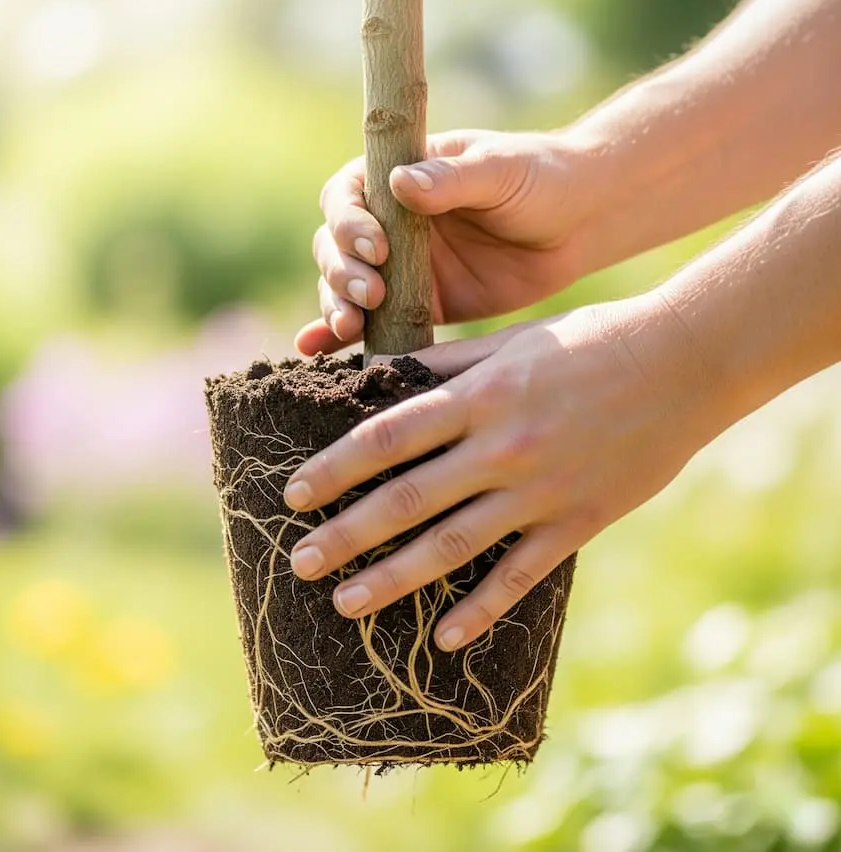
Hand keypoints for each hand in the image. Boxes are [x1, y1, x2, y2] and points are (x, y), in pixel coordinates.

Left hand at [284, 295, 718, 649]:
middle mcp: (501, 448)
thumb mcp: (511, 339)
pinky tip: (446, 637)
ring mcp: (540, 491)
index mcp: (479, 397)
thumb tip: (379, 375)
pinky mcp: (578, 523)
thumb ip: (444, 363)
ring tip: (345, 602)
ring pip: (452, 546)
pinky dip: (483, 610)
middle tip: (299, 561)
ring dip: (392, 578)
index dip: (334, 469)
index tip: (294, 494)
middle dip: (345, 534)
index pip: (385, 438)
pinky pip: (521, 575)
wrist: (683, 363)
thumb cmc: (591, 341)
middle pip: (405, 499)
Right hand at [295, 129, 598, 354]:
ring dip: (337, 305)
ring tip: (351, 326)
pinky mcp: (418, 306)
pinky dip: (342, 338)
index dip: (349, 223)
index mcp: (398, 177)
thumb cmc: (539, 179)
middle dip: (342, 272)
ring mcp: (400, 267)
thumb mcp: (499, 170)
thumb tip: (399, 183)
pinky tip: (317, 350)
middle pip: (335, 246)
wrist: (578, 224)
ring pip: (345, 287)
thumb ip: (452, 180)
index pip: (348, 196)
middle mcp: (389, 222)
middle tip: (371, 294)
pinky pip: (376, 323)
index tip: (378, 247)